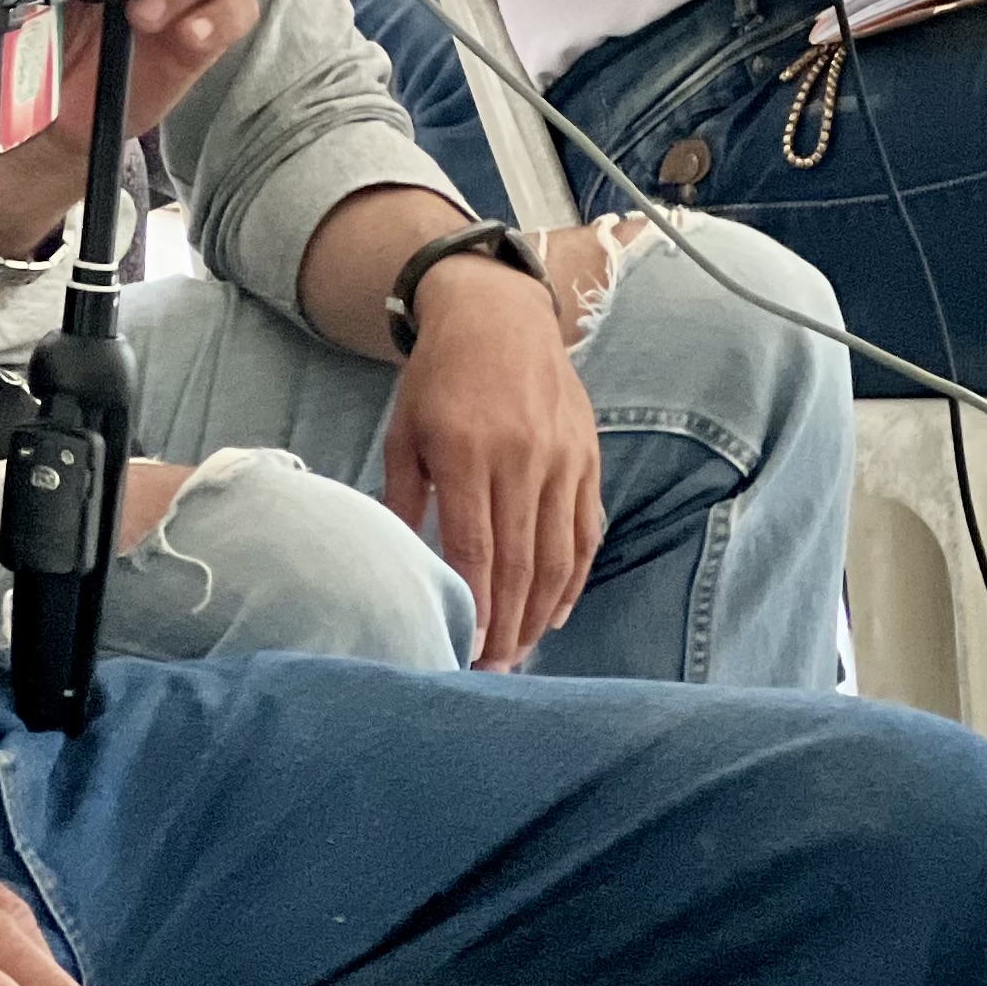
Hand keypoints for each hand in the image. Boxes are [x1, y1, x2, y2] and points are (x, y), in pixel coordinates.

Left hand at [379, 247, 600, 668]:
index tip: (465, 651)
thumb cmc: (439, 376)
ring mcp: (562, 458)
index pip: (476, 546)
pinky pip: (586, 530)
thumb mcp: (404, 430)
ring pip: (558, 554)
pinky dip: (575, 578)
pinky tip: (558, 613)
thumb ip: (403, 498)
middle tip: (492, 670)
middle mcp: (521, 456)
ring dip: (541, 613)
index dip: (475, 605)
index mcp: (468, 451)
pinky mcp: (587, 457)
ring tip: (521, 653)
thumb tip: (399, 566)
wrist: (498, 314)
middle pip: (520, 561)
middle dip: (507, 625)